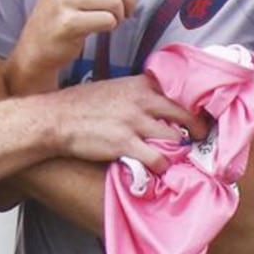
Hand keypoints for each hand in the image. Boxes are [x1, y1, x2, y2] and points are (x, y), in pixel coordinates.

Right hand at [7, 0, 156, 89]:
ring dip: (119, 15)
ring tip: (108, 20)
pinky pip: (107, 20)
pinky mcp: (68, 21)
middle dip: (129, 0)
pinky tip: (98, 28)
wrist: (38, 43)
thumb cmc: (65, 10)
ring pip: (115, 1)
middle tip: (123, 12)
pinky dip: (109, 26)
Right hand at [44, 74, 207, 173]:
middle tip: (199, 140)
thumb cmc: (80, 105)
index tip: (198, 116)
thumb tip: (158, 105)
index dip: (194, 105)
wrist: (54, 119)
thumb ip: (137, 94)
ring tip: (176, 157)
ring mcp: (134, 122)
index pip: (180, 91)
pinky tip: (155, 168)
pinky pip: (158, 159)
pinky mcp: (125, 143)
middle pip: (187, 115)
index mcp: (139, 84)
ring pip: (176, 139)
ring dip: (179, 151)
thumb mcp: (112, 88)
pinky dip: (161, 167)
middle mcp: (141, 100)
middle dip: (198, 130)